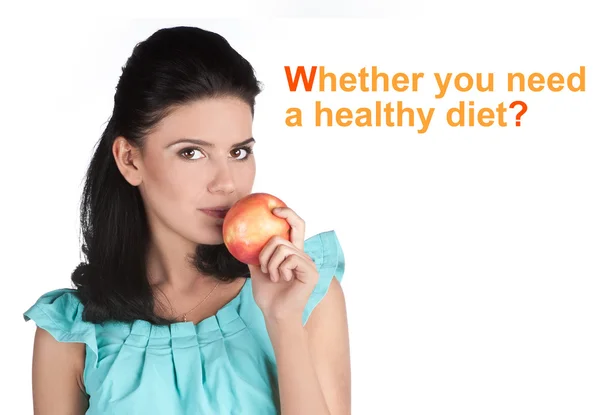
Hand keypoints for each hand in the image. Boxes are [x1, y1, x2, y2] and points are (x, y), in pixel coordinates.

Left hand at [248, 207, 318, 322]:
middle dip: (264, 253)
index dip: (288, 214)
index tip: (274, 209)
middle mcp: (303, 255)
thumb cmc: (268, 296)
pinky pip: (289, 258)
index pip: (296, 226)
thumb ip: (256, 254)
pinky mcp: (311, 271)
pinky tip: (282, 280)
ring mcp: (308, 263)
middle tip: (263, 267)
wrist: (275, 314)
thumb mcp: (258, 270)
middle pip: (280, 236)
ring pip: (282, 247)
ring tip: (273, 277)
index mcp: (292, 252)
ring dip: (270, 264)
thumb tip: (242, 237)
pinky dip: (279, 269)